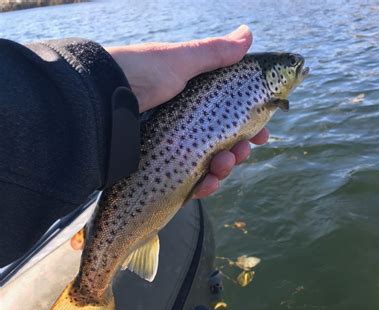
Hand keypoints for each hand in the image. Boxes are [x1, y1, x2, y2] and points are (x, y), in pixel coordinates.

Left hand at [106, 25, 268, 197]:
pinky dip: (204, 187)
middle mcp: (186, 124)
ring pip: (210, 165)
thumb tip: (248, 34)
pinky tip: (207, 185)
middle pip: (224, 144)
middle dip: (240, 150)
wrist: (96, 101)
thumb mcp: (179, 61)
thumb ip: (215, 53)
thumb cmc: (138, 74)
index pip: (229, 116)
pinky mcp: (161, 168)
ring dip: (225, 169)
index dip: (249, 125)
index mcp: (193, 100)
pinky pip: (190, 182)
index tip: (263, 132)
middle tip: (244, 150)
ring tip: (224, 165)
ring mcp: (174, 148)